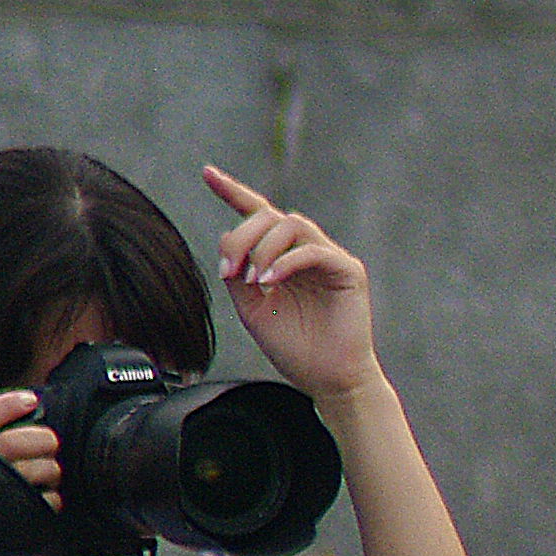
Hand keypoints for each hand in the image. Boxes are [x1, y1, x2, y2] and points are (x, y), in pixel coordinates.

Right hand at [0, 387, 57, 555]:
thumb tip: (15, 430)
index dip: (3, 406)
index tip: (31, 399)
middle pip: (6, 443)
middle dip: (38, 439)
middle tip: (52, 442)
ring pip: (24, 472)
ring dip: (49, 470)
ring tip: (53, 474)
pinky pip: (34, 506)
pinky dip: (50, 501)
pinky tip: (52, 502)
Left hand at [204, 164, 379, 401]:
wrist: (328, 382)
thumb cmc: (296, 350)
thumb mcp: (252, 309)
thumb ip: (237, 275)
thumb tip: (227, 240)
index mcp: (282, 257)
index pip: (257, 214)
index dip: (232, 192)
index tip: (207, 173)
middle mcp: (305, 251)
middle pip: (269, 215)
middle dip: (242, 236)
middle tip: (229, 269)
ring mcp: (328, 258)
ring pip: (291, 224)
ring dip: (263, 247)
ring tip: (254, 280)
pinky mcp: (348, 271)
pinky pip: (313, 250)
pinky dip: (287, 261)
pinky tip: (271, 280)